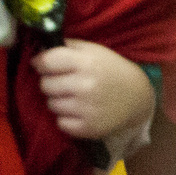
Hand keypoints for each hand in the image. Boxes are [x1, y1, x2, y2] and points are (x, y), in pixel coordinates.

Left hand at [34, 41, 155, 141]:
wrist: (138, 96)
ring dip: (58, 100)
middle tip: (66, 82)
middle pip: (44, 85)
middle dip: (51, 82)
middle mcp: (86, 86)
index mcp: (86, 63)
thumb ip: (64, 46)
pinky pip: (60, 123)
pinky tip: (79, 111)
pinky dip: (66, 118)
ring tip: (74, 96)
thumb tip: (37, 50)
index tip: (46, 65)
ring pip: (51, 105)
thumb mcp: (91, 50)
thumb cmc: (110, 69)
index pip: (45, 62)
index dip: (41, 63)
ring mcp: (87, 109)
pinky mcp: (89, 128)